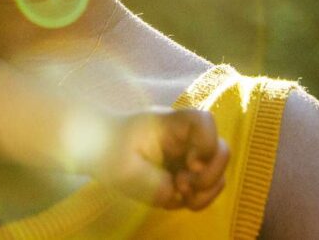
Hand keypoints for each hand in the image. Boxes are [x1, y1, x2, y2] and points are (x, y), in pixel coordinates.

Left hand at [93, 108, 228, 209]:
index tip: (189, 164)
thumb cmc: (107, 150)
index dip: (207, 144)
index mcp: (169, 124)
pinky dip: (200, 198)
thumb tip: (179, 192)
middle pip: (221, 150)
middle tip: (181, 185)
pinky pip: (208, 187)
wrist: (97, 151)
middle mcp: (184, 137)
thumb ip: (157, 182)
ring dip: (205, 191)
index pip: (204, 121)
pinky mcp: (186, 171)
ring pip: (219, 172)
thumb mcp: (126, 167)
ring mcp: (187, 154)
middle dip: (209, 176)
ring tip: (179, 193)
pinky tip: (179, 198)